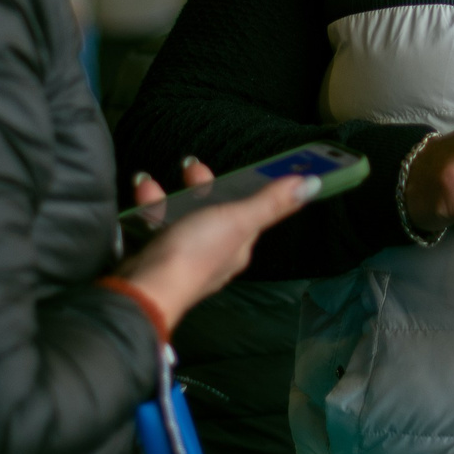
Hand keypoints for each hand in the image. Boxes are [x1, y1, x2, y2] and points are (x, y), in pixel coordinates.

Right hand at [117, 160, 315, 332]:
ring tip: (150, 184)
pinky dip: (150, 208)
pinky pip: (158, 225)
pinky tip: (140, 195)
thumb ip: (271, 202)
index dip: (244, 186)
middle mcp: (215, 251)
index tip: (239, 165)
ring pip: (182, 215)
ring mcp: (185, 255)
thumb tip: (312, 184)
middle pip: (213, 209)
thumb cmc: (195, 254)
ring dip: (168, 195)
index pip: (249, 209)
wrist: (145, 288)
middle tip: (190, 166)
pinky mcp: (159, 257)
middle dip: (201, 185)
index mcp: (239, 244)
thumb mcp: (238, 220)